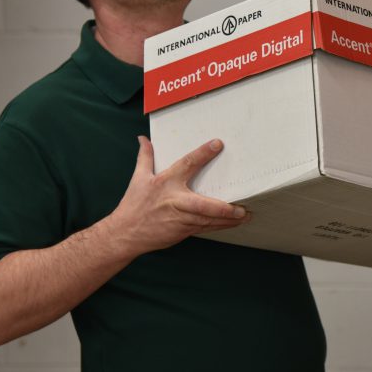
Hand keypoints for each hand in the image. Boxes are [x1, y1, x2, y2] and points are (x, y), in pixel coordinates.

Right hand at [109, 136, 248, 256]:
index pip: (187, 164)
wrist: (125, 233)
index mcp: (166, 182)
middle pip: (204, 205)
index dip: (203, 154)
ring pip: (208, 220)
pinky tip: (233, 223)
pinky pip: (205, 228)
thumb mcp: (138, 178)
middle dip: (223, 208)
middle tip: (241, 207)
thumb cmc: (133, 204)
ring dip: (227, 219)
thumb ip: (145, 156)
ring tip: (245, 215)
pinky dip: (220, 226)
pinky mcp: (183, 231)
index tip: (218, 144)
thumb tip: (142, 138)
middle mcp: (176, 201)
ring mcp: (181, 219)